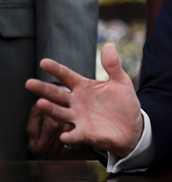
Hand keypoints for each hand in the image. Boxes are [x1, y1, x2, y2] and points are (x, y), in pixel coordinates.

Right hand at [25, 43, 142, 156]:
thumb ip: (112, 65)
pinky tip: (64, 136)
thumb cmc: (123, 102)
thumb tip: (108, 45)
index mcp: (84, 87)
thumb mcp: (120, 81)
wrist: (132, 126)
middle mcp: (77, 102)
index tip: (43, 62)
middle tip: (29, 83)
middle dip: (43, 89)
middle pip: (56, 94)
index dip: (56, 69)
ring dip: (50, 109)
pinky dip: (69, 136)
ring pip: (60, 113)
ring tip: (40, 103)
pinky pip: (74, 136)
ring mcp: (78, 118)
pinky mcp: (84, 133)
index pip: (67, 76)